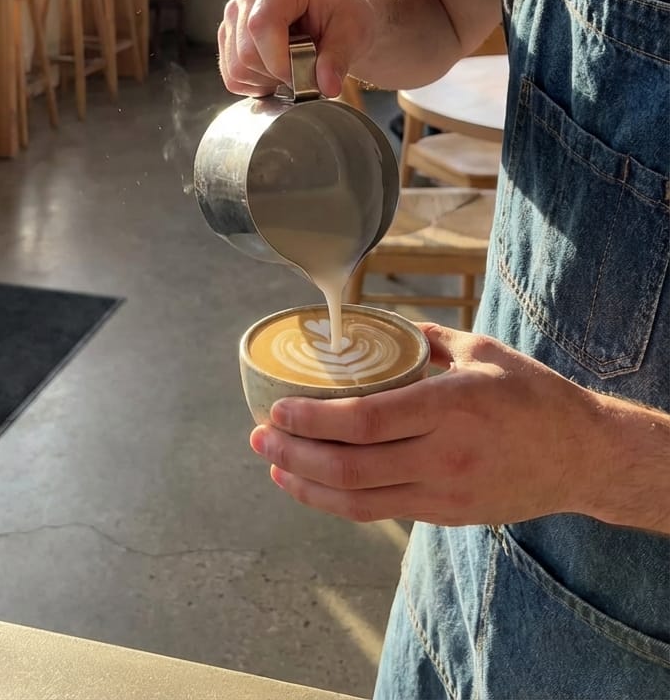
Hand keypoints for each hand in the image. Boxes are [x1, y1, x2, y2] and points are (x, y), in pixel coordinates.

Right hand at [218, 0, 375, 97]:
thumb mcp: (352, 34)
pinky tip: (277, 71)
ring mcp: (235, 11)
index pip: (261, 26)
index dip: (280, 62)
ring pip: (237, 68)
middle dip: (279, 73)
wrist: (337, 18)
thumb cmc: (345, 17)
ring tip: (293, 67)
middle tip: (306, 70)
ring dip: (268, 80)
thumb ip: (338, 59)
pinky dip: (256, 84)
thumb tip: (327, 86)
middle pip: (246, 52)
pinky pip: (231, 76)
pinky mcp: (228, 33)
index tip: (307, 77)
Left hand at [249, 324, 597, 525]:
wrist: (581, 456)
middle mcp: (441, 455)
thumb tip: (386, 325)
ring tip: (272, 466)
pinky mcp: (445, 514)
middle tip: (259, 438)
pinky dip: (338, 500)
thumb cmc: (533, 395)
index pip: (365, 420)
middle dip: (293, 455)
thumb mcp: (482, 351)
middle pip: (349, 467)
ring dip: (306, 485)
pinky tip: (313, 486)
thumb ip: (429, 340)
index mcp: (449, 406)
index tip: (277, 410)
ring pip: (357, 500)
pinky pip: (379, 510)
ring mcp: (442, 493)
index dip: (312, 421)